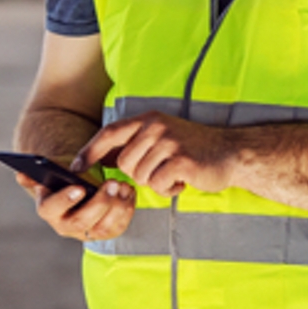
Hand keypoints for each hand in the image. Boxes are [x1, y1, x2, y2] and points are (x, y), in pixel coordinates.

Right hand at [17, 171, 135, 241]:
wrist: (78, 193)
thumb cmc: (62, 181)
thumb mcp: (49, 175)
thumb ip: (35, 174)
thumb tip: (20, 174)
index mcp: (49, 210)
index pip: (52, 208)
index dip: (65, 199)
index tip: (79, 187)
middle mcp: (66, 226)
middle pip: (82, 221)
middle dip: (99, 202)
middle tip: (111, 183)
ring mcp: (86, 233)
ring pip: (103, 227)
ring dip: (116, 207)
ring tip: (122, 185)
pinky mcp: (105, 234)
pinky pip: (118, 227)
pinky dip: (126, 210)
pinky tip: (128, 192)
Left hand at [73, 111, 237, 196]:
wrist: (232, 152)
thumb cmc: (194, 149)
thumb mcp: (163, 136)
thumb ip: (136, 143)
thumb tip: (103, 159)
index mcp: (148, 119)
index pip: (110, 133)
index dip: (90, 150)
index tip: (76, 166)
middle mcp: (156, 127)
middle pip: (124, 163)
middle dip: (139, 174)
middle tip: (162, 170)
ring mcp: (169, 142)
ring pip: (140, 176)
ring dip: (156, 182)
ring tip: (175, 173)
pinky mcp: (181, 160)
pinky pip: (158, 184)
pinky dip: (169, 189)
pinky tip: (182, 181)